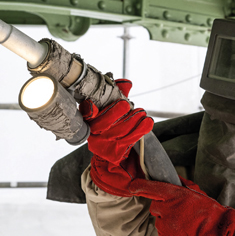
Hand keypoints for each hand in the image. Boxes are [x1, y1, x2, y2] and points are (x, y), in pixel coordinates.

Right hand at [80, 79, 152, 196]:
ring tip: (142, 113)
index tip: (93, 107)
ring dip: (133, 120)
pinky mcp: (116, 152)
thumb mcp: (111, 109)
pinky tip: (147, 122)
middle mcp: (94, 135)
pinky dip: (141, 130)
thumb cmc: (111, 125)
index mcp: (89, 122)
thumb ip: (117, 95)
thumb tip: (126, 83)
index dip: (89, 111)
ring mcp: (105, 145)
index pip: (87, 115)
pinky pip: (130, 140)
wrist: (109, 151)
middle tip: (129, 105)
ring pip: (120, 131)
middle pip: (105, 124)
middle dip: (118, 113)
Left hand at [132, 177, 234, 235]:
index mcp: (174, 194)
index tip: (132, 186)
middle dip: (164, 209)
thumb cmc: (210, 211)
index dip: (140, 186)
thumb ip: (184, 186)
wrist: (217, 233)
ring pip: (160, 223)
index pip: (151, 188)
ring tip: (185, 225)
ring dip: (168, 223)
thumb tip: (175, 180)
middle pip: (156, 207)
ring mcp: (165, 224)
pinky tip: (184, 234)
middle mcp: (166, 208)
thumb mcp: (198, 192)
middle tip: (180, 212)